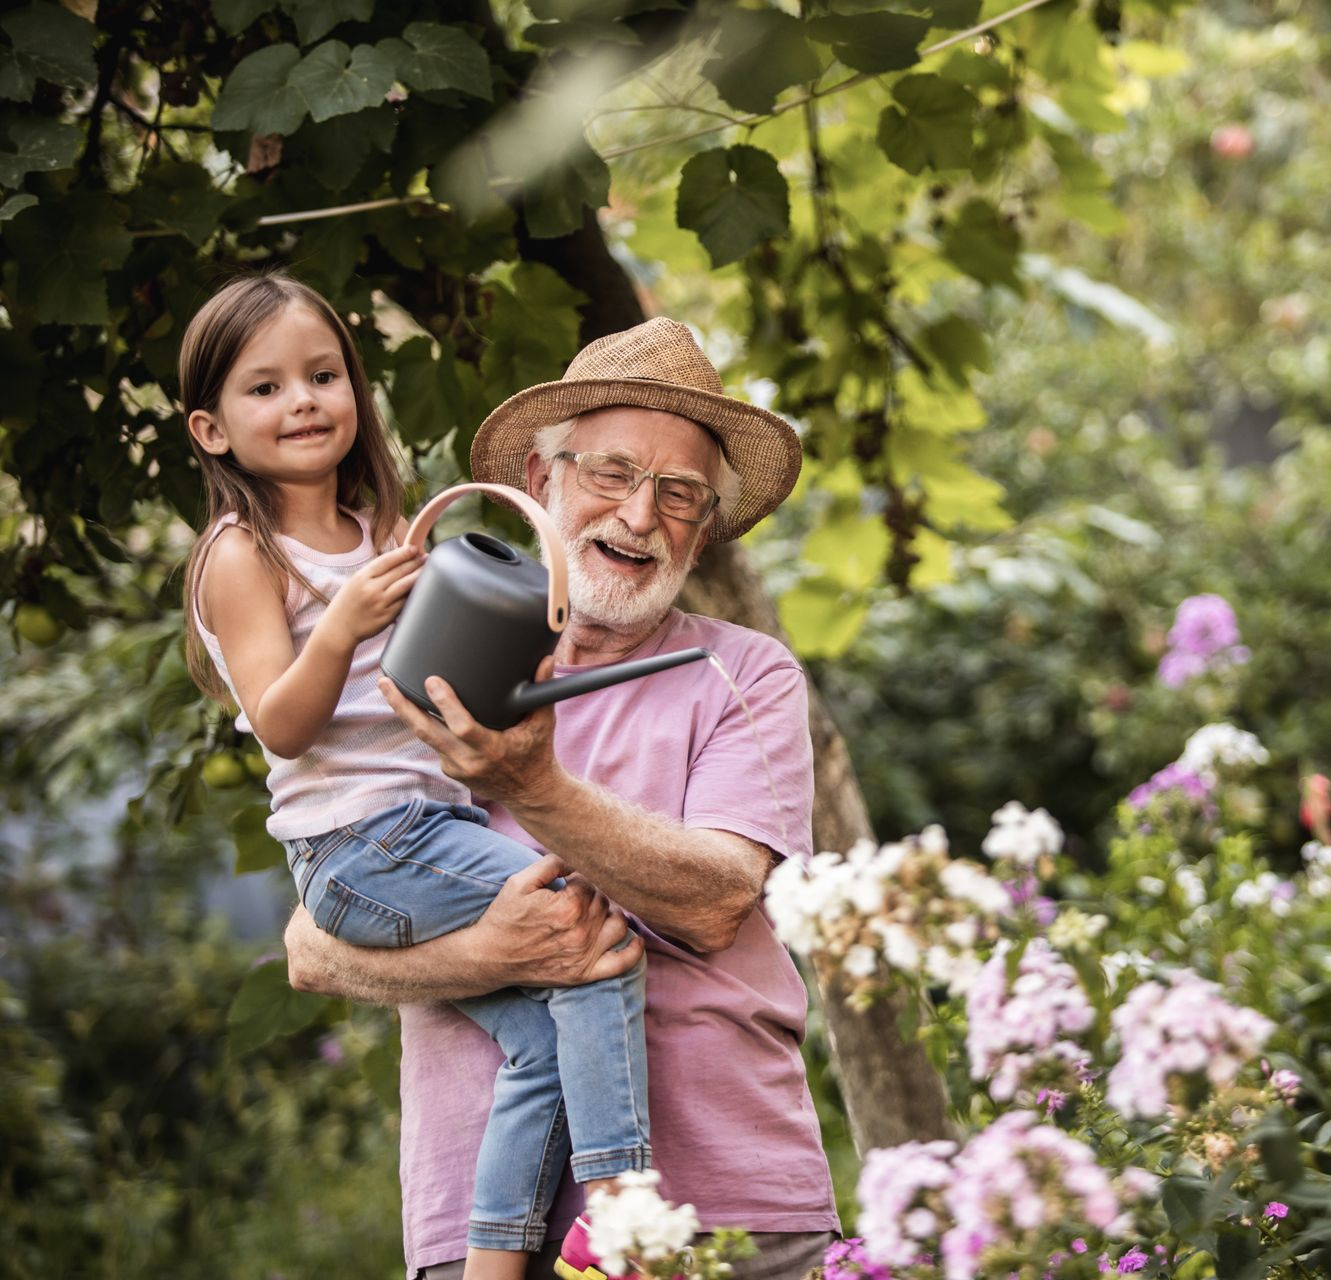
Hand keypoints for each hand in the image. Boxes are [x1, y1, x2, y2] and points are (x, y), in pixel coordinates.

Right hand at [322, 544, 423, 648]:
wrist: (339, 629)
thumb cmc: (348, 603)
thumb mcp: (355, 582)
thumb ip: (374, 573)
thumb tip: (398, 561)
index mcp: (361, 577)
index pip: (386, 561)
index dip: (402, 553)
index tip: (414, 549)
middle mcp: (371, 589)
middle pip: (398, 572)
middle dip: (414, 563)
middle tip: (426, 557)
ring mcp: (380, 603)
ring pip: (405, 586)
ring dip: (418, 576)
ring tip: (428, 570)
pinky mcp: (386, 617)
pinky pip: (404, 602)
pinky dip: (414, 594)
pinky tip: (421, 588)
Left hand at [377, 656, 561, 807]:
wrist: (530, 793)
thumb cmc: (537, 753)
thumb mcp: (543, 722)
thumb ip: (543, 690)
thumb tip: (546, 660)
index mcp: (492, 749)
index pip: (461, 726)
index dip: (445, 705)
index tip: (432, 682)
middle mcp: (468, 761)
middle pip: (427, 732)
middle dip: (403, 706)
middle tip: (386, 682)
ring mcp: (456, 768)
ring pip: (424, 737)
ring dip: (405, 712)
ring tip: (388, 687)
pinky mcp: (449, 770)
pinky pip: (433, 742)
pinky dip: (424, 723)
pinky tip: (414, 705)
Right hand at [474, 853, 642, 986]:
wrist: (490, 957)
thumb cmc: (504, 917)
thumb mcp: (520, 882)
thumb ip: (551, 863)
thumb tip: (576, 856)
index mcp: (567, 906)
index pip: (591, 882)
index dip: (580, 879)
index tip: (568, 882)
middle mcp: (580, 932)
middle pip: (604, 901)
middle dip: (594, 894)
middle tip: (577, 896)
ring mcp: (584, 955)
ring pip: (618, 924)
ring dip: (612, 914)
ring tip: (597, 911)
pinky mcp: (584, 974)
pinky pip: (622, 963)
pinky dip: (634, 950)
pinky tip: (634, 938)